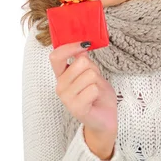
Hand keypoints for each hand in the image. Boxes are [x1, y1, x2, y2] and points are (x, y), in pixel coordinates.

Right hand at [50, 42, 116, 158]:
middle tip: (93, 81)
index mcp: (62, 75)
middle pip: (80, 62)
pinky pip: (93, 89)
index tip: (85, 44)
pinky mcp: (76, 108)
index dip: (70, 47)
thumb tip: (81, 46)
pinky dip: (98, 92)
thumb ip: (84, 61)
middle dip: (93, 69)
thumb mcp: (92, 72)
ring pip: (89, 74)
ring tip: (94, 91)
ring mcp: (66, 98)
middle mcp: (60, 86)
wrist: (105, 116)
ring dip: (97, 82)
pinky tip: (94, 100)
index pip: (55, 56)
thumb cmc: (98, 93)